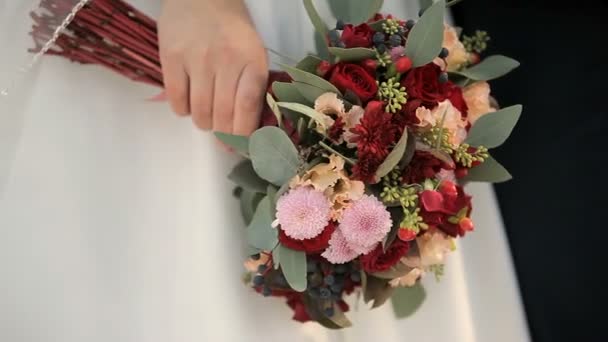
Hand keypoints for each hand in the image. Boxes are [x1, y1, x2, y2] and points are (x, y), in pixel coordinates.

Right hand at [158, 0, 267, 134]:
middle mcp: (225, 61)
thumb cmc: (233, 30)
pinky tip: (190, 102)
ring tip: (206, 113)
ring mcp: (197, 60)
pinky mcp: (171, 59)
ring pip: (200, 114)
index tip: (241, 144)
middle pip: (223, 117)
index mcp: (251, 62)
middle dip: (223, 134)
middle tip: (222, 135)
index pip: (247, 108)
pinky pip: (177, 102)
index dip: (244, 134)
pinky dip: (184, 111)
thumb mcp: (254, 54)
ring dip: (204, 123)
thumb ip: (252, 88)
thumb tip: (246, 130)